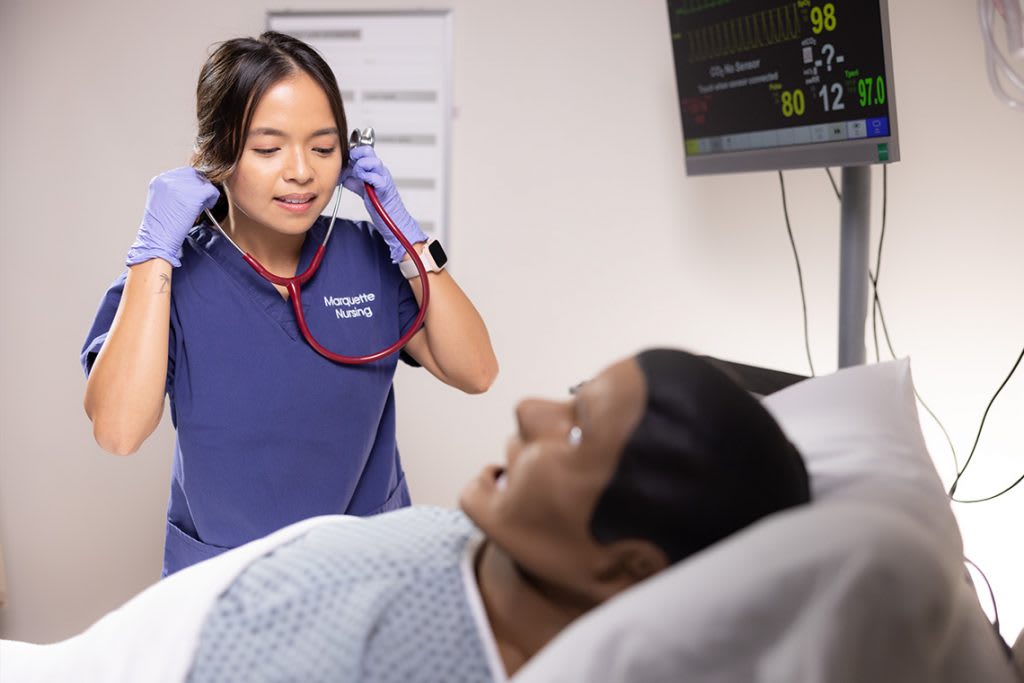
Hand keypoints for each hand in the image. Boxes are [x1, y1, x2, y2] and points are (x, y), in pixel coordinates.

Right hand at [126, 167, 220, 266]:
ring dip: (206, 193)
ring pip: (204, 182)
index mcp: (159, 180)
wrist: (158, 240)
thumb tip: (192, 188)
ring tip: (201, 206)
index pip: (184, 173)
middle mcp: (169, 179)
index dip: (192, 184)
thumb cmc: (161, 227)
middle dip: (199, 187)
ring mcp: (181, 187)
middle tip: (200, 202)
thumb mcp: (163, 202)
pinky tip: (208, 207)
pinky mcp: (193, 196)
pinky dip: (213, 198)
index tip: (193, 196)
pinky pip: (211, 191)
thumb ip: (174, 191)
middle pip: (195, 175)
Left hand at [340, 145, 427, 263]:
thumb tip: (343, 176)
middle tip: (351, 166)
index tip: (347, 161)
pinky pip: (377, 178)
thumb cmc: (381, 205)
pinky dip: (368, 178)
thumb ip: (354, 181)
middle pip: (368, 151)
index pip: (364, 150)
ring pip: (374, 162)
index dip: (353, 152)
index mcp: (375, 169)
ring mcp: (384, 178)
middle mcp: (381, 171)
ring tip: (358, 177)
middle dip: (356, 156)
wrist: (393, 220)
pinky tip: (363, 185)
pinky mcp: (385, 189)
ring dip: (361, 167)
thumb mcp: (363, 189)